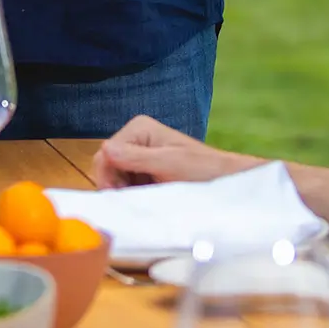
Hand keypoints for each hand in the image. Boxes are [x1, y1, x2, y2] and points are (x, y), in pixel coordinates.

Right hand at [92, 115, 261, 187]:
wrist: (223, 179)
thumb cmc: (202, 169)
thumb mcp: (169, 163)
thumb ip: (137, 157)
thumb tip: (105, 149)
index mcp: (139, 128)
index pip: (106, 152)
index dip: (108, 175)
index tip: (120, 195)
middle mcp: (135, 137)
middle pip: (106, 164)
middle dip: (115, 183)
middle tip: (132, 199)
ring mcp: (138, 153)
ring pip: (114, 176)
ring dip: (123, 189)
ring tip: (144, 197)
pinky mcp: (143, 169)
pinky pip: (125, 182)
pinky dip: (131, 192)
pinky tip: (146, 196)